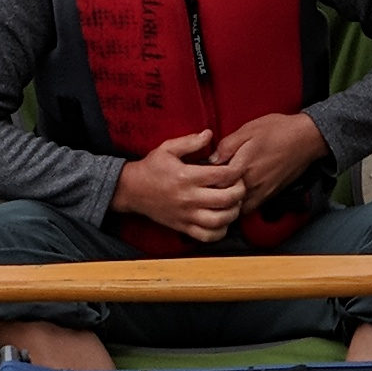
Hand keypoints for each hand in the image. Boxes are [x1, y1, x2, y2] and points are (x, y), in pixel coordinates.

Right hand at [113, 131, 244, 243]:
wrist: (131, 190)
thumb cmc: (151, 168)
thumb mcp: (167, 148)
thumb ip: (190, 141)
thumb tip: (210, 134)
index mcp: (187, 176)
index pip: (223, 175)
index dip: (236, 171)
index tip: (236, 168)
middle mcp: (188, 197)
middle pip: (227, 199)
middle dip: (240, 191)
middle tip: (239, 185)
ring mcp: (186, 215)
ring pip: (220, 220)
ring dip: (233, 212)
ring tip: (234, 203)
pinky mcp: (183, 227)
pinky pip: (207, 236)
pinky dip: (220, 231)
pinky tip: (222, 220)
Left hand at [212, 110, 328, 213]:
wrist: (306, 139)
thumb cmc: (278, 130)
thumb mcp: (248, 129)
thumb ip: (227, 145)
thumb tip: (211, 159)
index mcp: (243, 165)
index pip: (215, 182)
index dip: (205, 180)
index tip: (199, 176)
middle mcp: (251, 182)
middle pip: (223, 198)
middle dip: (213, 195)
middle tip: (204, 189)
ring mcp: (261, 191)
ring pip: (236, 207)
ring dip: (226, 204)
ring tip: (218, 195)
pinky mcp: (270, 195)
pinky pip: (249, 209)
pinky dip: (240, 207)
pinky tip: (235, 198)